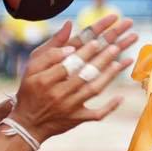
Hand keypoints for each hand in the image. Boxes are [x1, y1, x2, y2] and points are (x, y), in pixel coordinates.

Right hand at [12, 15, 137, 140]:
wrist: (28, 124)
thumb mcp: (32, 67)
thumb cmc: (30, 89)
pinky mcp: (77, 119)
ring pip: (93, 89)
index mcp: (46, 78)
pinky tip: (121, 97)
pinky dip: (109, 107)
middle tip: (116, 47)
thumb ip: (51, 47)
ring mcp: (70, 107)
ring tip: (123, 61)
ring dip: (109, 75)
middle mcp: (59, 92)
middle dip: (102, 59)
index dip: (84, 52)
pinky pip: (96, 114)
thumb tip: (69, 26)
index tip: (97, 41)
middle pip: (84, 73)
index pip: (69, 62)